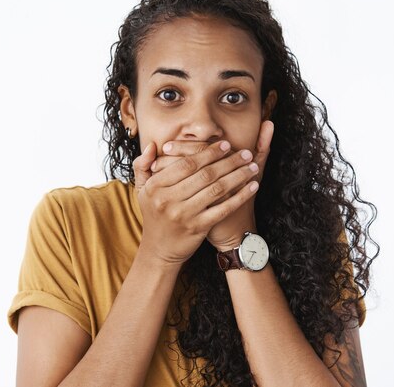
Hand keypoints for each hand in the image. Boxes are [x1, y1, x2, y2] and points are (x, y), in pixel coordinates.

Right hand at [149, 121, 273, 250]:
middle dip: (228, 161)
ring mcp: (183, 215)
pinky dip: (240, 196)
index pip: (186, 163)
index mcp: (155, 187)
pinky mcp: (198, 228)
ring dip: (238, 175)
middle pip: (204, 174)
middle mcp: (168, 200)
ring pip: (216, 189)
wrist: (158, 249)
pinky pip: (223, 208)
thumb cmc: (154, 215)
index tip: (224, 144)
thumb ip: (142, 165)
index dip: (208, 152)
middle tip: (244, 152)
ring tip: (252, 166)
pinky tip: (252, 187)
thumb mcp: (142, 190)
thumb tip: (151, 145)